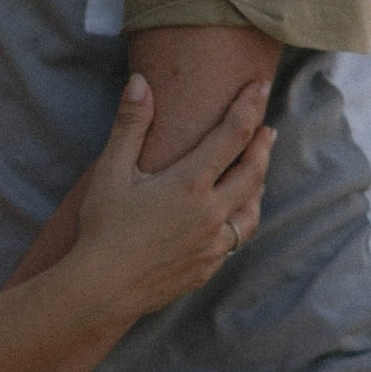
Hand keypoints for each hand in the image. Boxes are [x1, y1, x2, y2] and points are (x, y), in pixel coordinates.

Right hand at [66, 71, 274, 317]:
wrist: (102, 290)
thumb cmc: (102, 227)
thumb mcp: (111, 172)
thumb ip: (130, 124)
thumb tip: (140, 82)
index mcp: (191, 184)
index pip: (233, 135)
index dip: (249, 106)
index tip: (261, 86)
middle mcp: (211, 213)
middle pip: (253, 172)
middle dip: (262, 147)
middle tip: (268, 130)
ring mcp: (213, 245)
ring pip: (251, 211)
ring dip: (258, 187)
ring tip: (257, 174)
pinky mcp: (207, 268)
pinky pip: (234, 240)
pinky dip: (240, 220)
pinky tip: (232, 219)